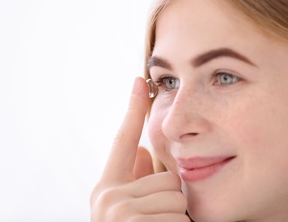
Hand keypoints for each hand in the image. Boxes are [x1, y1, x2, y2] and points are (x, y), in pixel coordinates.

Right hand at [90, 77, 188, 221]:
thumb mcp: (127, 206)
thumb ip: (135, 177)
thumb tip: (144, 150)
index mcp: (107, 186)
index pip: (123, 140)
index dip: (133, 110)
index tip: (139, 80)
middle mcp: (108, 196)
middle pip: (168, 179)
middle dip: (170, 198)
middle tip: (157, 218)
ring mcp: (119, 212)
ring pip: (176, 198)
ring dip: (175, 217)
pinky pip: (180, 220)